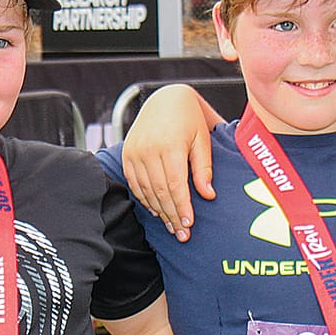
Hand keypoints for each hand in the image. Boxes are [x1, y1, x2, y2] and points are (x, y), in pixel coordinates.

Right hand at [120, 85, 217, 240]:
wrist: (165, 99)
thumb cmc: (189, 120)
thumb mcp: (202, 140)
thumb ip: (204, 168)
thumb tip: (208, 196)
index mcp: (170, 145)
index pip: (175, 185)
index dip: (182, 207)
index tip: (189, 224)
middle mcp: (148, 149)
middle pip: (160, 192)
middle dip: (172, 215)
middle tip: (182, 234)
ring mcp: (135, 152)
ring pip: (146, 191)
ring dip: (159, 211)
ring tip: (172, 227)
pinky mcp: (127, 155)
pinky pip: (135, 184)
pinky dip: (145, 199)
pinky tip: (157, 210)